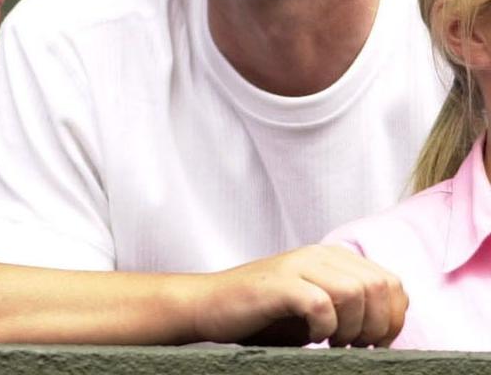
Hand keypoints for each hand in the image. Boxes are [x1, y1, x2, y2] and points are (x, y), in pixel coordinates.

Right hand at [191, 245, 406, 346]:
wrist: (208, 307)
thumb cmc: (261, 315)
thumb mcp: (315, 308)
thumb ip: (349, 307)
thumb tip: (388, 332)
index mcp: (332, 258)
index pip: (391, 283)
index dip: (393, 319)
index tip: (374, 343)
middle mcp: (318, 255)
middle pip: (379, 286)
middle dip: (377, 326)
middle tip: (352, 346)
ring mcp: (297, 266)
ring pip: (356, 292)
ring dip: (352, 327)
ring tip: (332, 342)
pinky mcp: (279, 283)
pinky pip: (322, 303)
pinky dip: (325, 327)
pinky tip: (311, 336)